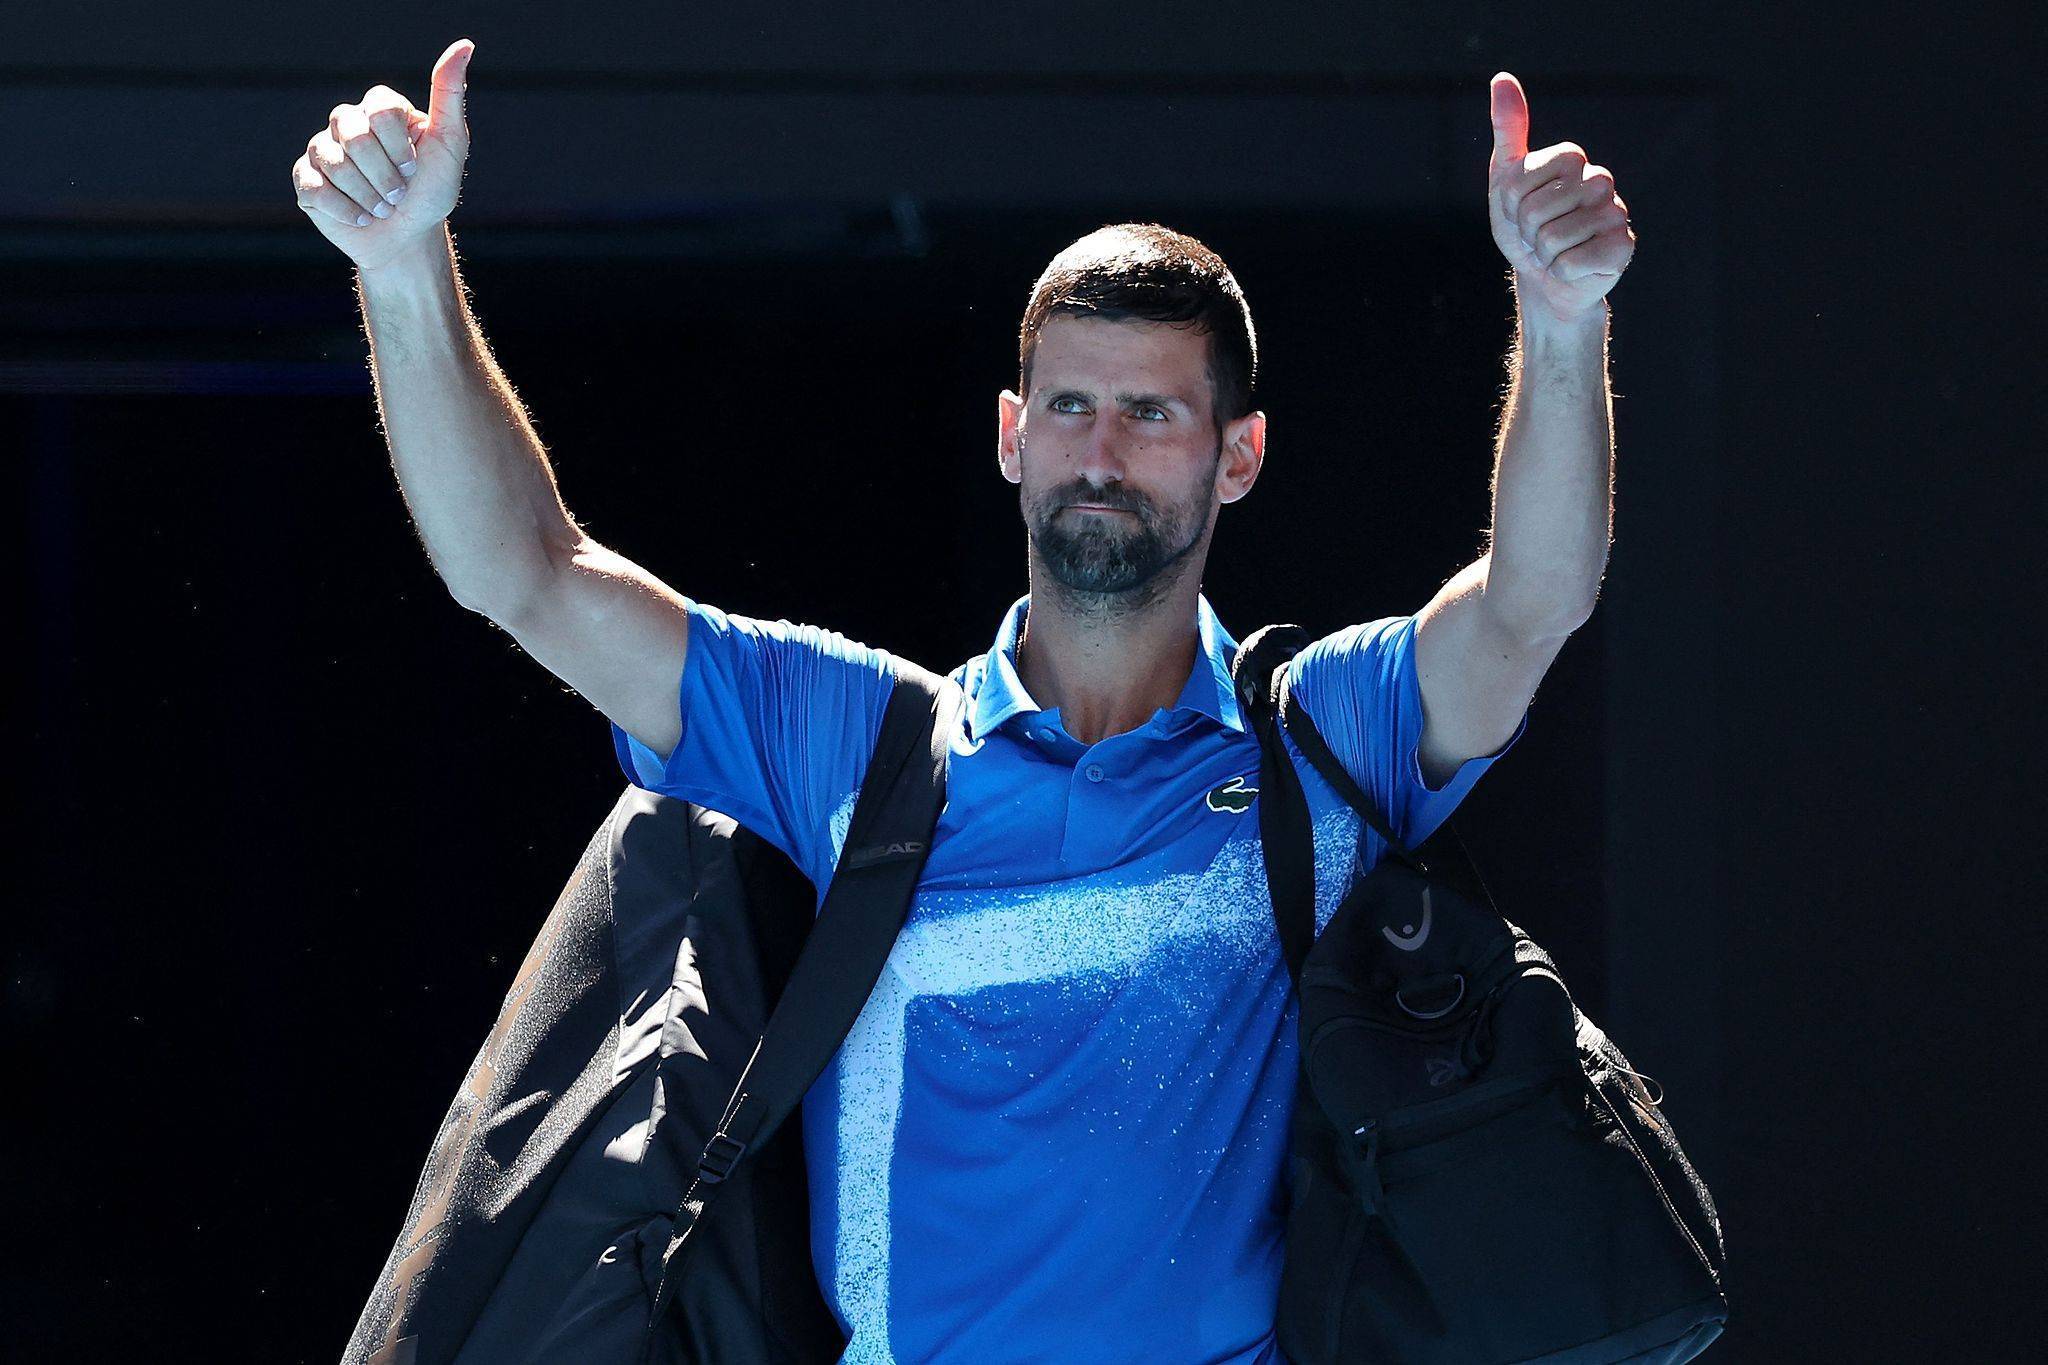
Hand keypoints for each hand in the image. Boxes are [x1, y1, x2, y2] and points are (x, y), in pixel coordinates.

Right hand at [290, 38, 475, 272]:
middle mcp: (347, 123)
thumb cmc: (431, 191)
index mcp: (379, 109)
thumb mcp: (450, 144)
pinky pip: (315, 188)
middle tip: (399, 193)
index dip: (399, 147)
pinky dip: (345, 210)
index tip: (414, 167)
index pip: (380, 110)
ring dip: (368, 195)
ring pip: (334, 162)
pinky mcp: (306, 179)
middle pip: (355, 136)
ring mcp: (323, 149)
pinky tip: (361, 217)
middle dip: (385, 175)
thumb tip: (464, 45)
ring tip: (382, 207)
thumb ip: (450, 95)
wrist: (408, 237)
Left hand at [1486, 72, 1635, 325]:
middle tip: (1539, 236)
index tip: (1522, 211)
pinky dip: (1560, 272)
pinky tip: (1572, 268)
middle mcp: (1600, 180)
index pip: (1520, 181)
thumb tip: (1502, 78)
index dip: (1511, 205)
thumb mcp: (1507, 180)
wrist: (1546, 278)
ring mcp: (1616, 214)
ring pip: (1553, 238)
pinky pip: (1571, 263)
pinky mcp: (1622, 248)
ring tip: (1555, 252)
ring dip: (1543, 254)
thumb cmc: (1527, 228)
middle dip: (1526, 232)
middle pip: (1535, 210)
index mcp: (1573, 159)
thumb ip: (1508, 130)